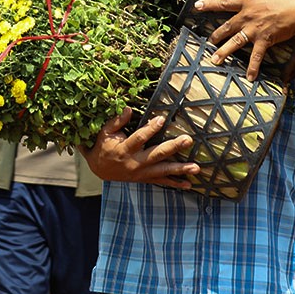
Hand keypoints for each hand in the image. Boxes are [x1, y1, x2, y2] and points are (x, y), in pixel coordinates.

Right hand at [81, 108, 198, 187]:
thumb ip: (117, 121)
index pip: (139, 138)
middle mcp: (134, 163)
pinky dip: (175, 183)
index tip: (162, 119)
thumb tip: (128, 109)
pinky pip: (161, 182)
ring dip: (180, 169)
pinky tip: (189, 184)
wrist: (98, 169)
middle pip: (156, 154)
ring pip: (163, 171)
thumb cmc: (103, 146)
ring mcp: (141, 173)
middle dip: (173, 147)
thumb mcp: (105, 132)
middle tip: (187, 140)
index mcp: (124, 149)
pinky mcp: (144, 178)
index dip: (150, 129)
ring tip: (196, 167)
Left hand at [197, 0, 294, 79]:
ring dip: (224, 52)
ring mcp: (254, 29)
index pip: (223, 3)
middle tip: (209, 42)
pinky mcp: (265, 40)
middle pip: (226, 27)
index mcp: (247, 2)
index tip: (196, 7)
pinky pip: (256, 55)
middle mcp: (247, 16)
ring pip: (235, 42)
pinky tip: (249, 78)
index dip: (208, 4)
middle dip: (216, 35)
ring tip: (214, 60)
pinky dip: (252, 67)